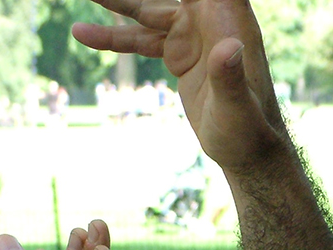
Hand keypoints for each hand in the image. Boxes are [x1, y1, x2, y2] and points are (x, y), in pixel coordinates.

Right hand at [72, 0, 283, 173]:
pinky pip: (142, 38)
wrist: (246, 151)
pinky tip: (83, 33)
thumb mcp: (235, 108)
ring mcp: (193, 34)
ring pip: (149, 9)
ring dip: (118, 4)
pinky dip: (114, 37)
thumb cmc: (249, 132)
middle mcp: (211, 17)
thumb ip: (229, 77)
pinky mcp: (179, 53)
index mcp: (229, 18)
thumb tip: (226, 47)